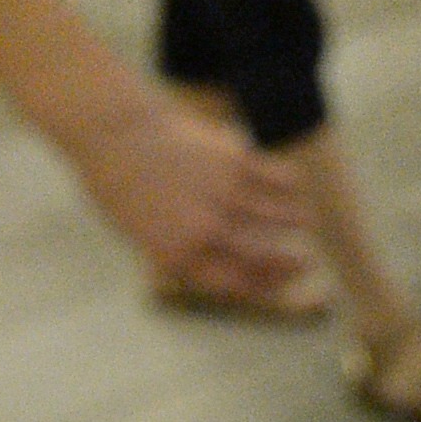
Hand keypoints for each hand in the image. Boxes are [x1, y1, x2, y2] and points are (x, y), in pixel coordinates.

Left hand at [68, 89, 311, 297]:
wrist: (116, 133)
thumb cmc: (118, 183)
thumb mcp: (138, 232)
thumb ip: (176, 249)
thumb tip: (211, 257)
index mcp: (179, 255)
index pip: (235, 284)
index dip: (263, 287)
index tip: (277, 282)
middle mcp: (207, 231)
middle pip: (263, 257)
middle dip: (289, 264)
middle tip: (304, 261)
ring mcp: (224, 195)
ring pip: (278, 217)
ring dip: (296, 221)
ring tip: (304, 220)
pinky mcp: (235, 161)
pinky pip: (278, 178)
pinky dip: (291, 184)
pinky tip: (295, 184)